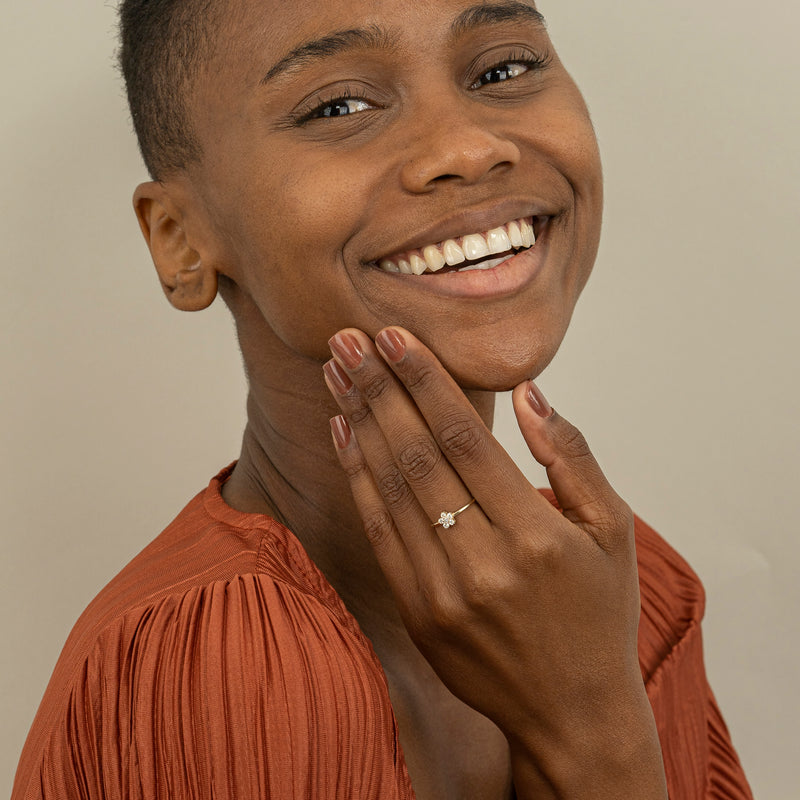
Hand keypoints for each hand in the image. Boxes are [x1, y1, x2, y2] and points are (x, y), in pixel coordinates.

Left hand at [323, 327, 666, 797]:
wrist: (573, 715)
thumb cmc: (598, 612)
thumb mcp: (613, 530)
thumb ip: (572, 455)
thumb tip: (529, 394)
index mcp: (538, 534)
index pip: (464, 437)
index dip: (424, 381)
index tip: (394, 336)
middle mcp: (484, 562)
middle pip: (417, 455)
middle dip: (379, 389)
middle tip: (347, 339)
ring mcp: (444, 593)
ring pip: (390, 488)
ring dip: (360, 423)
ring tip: (337, 374)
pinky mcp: (419, 613)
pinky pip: (380, 533)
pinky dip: (358, 479)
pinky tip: (344, 435)